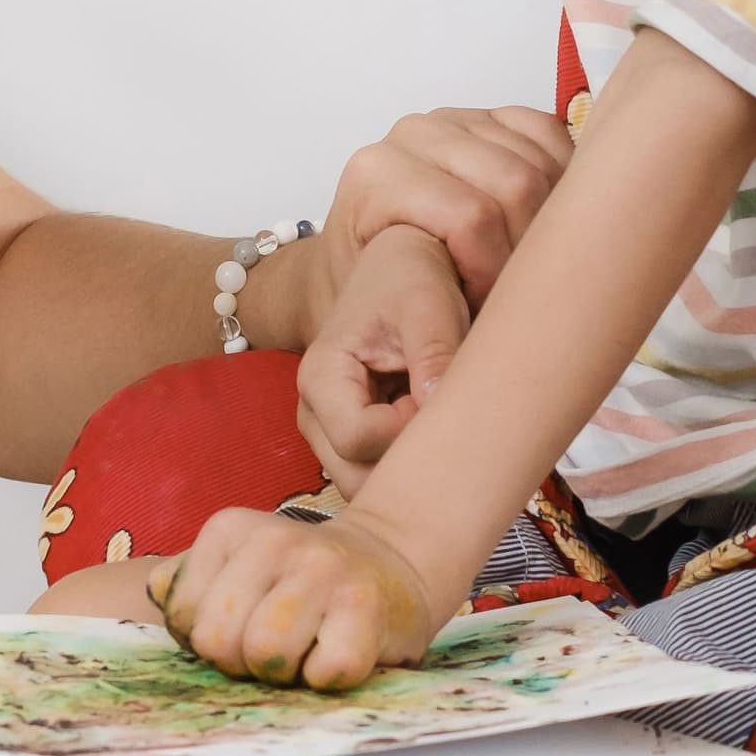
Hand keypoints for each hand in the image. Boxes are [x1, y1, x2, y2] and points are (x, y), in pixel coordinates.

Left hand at [149, 506, 449, 689]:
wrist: (391, 563)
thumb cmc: (299, 581)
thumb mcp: (236, 566)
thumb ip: (188, 581)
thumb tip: (158, 593)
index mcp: (230, 529)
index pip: (183, 617)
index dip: (209, 641)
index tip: (243, 626)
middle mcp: (275, 539)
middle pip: (218, 640)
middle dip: (241, 662)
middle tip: (272, 648)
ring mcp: (324, 569)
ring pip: (267, 653)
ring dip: (285, 672)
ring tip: (303, 651)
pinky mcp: (366, 606)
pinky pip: (327, 671)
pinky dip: (330, 679)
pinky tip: (338, 653)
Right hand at [294, 227, 465, 490]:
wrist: (400, 269)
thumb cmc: (409, 281)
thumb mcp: (428, 307)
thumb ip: (434, 355)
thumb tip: (438, 408)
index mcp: (321, 377)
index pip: (357, 439)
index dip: (405, 430)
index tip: (435, 399)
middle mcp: (314, 413)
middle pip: (355, 476)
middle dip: (407, 460)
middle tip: (441, 417)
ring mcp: (329, 432)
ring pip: (367, 485)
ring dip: (409, 466)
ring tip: (436, 419)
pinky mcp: (353, 440)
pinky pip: (378, 476)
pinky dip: (410, 465)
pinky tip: (432, 431)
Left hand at [326, 105, 574, 304]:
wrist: (355, 262)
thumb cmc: (369, 289)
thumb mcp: (384, 308)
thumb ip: (430, 302)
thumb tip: (501, 318)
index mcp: (377, 174)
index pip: (472, 217)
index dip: (494, 271)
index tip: (486, 308)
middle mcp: (412, 135)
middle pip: (514, 184)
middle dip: (525, 248)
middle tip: (513, 288)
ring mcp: (453, 121)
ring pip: (538, 164)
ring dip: (548, 221)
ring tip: (523, 262)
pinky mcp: (488, 117)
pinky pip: (548, 134)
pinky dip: (562, 176)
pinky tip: (545, 218)